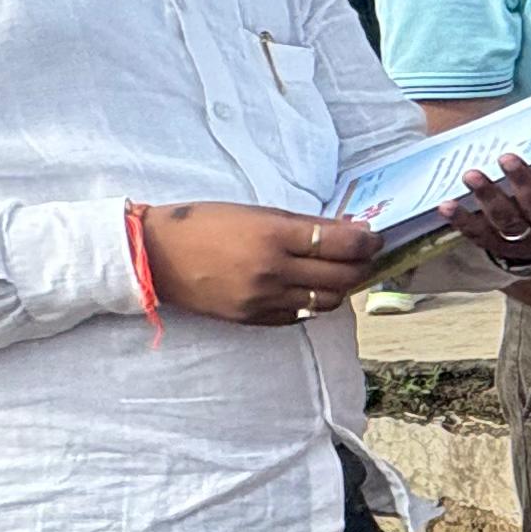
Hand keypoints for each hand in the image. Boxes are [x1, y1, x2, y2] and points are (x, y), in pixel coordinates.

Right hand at [142, 202, 379, 324]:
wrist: (155, 256)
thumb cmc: (204, 223)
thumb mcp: (256, 212)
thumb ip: (304, 224)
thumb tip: (349, 231)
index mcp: (274, 236)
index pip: (341, 244)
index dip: (367, 242)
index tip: (375, 238)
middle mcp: (273, 271)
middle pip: (342, 277)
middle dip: (361, 266)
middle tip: (365, 257)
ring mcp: (264, 299)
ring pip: (326, 302)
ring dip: (340, 287)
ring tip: (338, 273)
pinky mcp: (254, 319)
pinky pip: (300, 316)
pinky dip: (313, 304)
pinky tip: (309, 289)